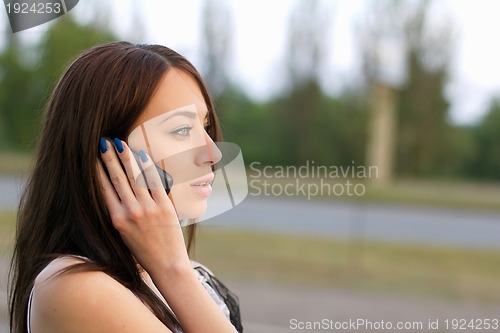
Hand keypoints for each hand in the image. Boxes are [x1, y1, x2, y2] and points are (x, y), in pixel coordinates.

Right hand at [98, 138, 189, 275]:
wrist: (167, 265)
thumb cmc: (145, 251)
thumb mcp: (125, 234)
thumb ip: (121, 214)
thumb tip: (119, 191)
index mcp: (116, 219)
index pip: (103, 188)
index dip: (97, 170)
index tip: (93, 156)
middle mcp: (129, 212)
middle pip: (116, 178)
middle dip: (108, 157)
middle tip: (103, 141)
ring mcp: (146, 208)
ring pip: (133, 176)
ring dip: (125, 157)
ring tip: (119, 142)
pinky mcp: (164, 206)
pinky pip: (154, 181)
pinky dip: (147, 166)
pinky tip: (142, 154)